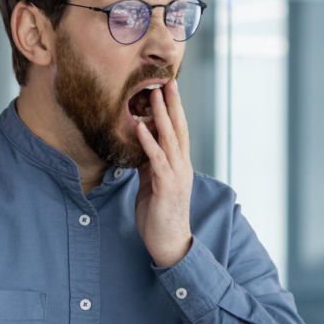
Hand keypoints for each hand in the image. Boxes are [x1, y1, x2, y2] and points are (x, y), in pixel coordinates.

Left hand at [135, 79, 193, 266]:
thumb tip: (141, 145)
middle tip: (167, 80)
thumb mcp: (151, 184)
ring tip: (154, 95)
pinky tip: (140, 128)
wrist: (170, 243)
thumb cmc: (159, 215)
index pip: (178, 131)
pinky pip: (157, 160)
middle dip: (172, 104)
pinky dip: (148, 142)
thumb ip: (149, 164)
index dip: (173, 109)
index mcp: (179, 165)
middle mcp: (182, 166)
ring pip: (170, 139)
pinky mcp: (167, 186)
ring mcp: (177, 175)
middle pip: (179, 128)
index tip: (167, 88)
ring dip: (161, 116)